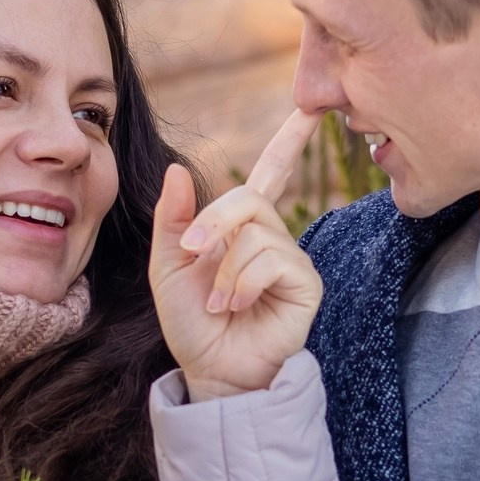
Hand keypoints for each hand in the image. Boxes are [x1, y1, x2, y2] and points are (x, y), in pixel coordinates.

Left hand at [150, 108, 325, 400]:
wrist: (209, 371)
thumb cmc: (191, 324)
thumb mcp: (167, 266)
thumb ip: (173, 219)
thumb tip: (179, 168)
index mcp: (241, 228)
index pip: (271, 173)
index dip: (290, 141)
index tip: (312, 109)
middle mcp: (272, 238)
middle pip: (248, 197)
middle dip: (212, 223)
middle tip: (192, 253)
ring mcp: (292, 260)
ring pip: (255, 233)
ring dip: (223, 271)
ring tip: (218, 303)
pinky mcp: (306, 284)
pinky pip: (272, 259)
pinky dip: (243, 283)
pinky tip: (236, 308)